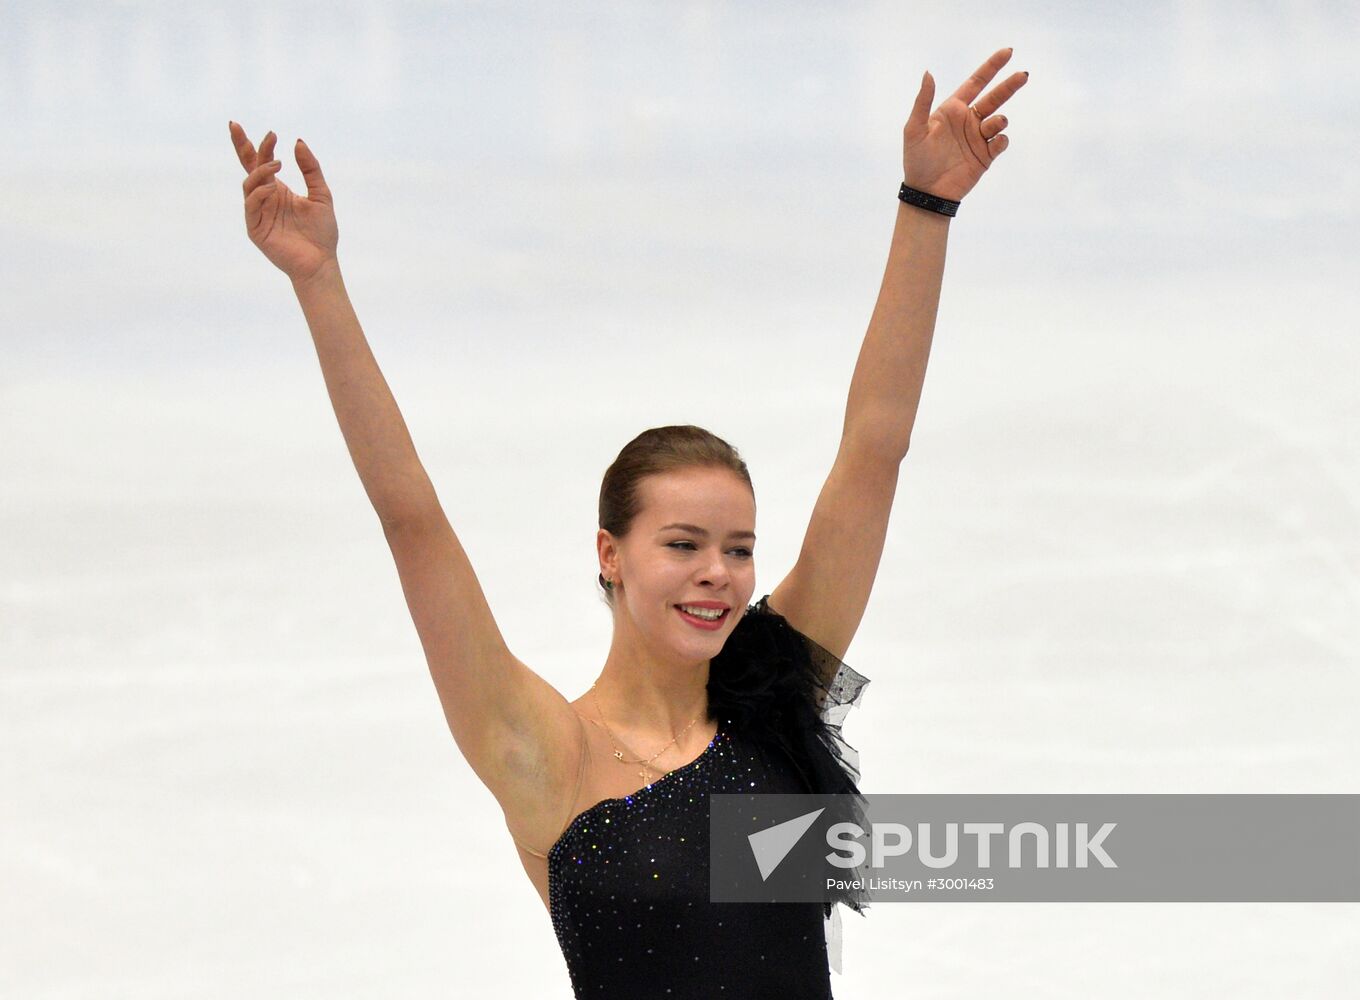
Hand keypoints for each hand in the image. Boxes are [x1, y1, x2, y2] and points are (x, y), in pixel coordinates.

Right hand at [229, 122, 338, 283]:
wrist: (321, 262)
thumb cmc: (322, 232)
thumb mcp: (321, 195)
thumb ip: (311, 169)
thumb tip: (298, 141)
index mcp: (277, 190)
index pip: (260, 163)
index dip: (257, 145)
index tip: (266, 131)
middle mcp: (265, 199)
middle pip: (248, 168)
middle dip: (241, 147)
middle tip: (237, 127)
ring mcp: (258, 213)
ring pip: (249, 184)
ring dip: (260, 171)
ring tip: (277, 164)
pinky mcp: (256, 228)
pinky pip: (251, 206)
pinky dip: (259, 193)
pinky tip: (271, 187)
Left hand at [902, 47, 1027, 202]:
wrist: (926, 193)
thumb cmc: (916, 159)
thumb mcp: (914, 129)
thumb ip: (923, 101)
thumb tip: (928, 72)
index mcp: (953, 110)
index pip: (976, 83)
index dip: (991, 67)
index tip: (1008, 52)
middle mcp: (968, 121)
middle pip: (994, 97)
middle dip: (1009, 86)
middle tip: (1023, 76)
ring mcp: (978, 138)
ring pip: (998, 120)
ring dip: (1000, 120)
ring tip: (997, 122)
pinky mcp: (985, 156)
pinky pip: (1000, 143)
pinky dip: (1001, 139)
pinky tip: (996, 141)